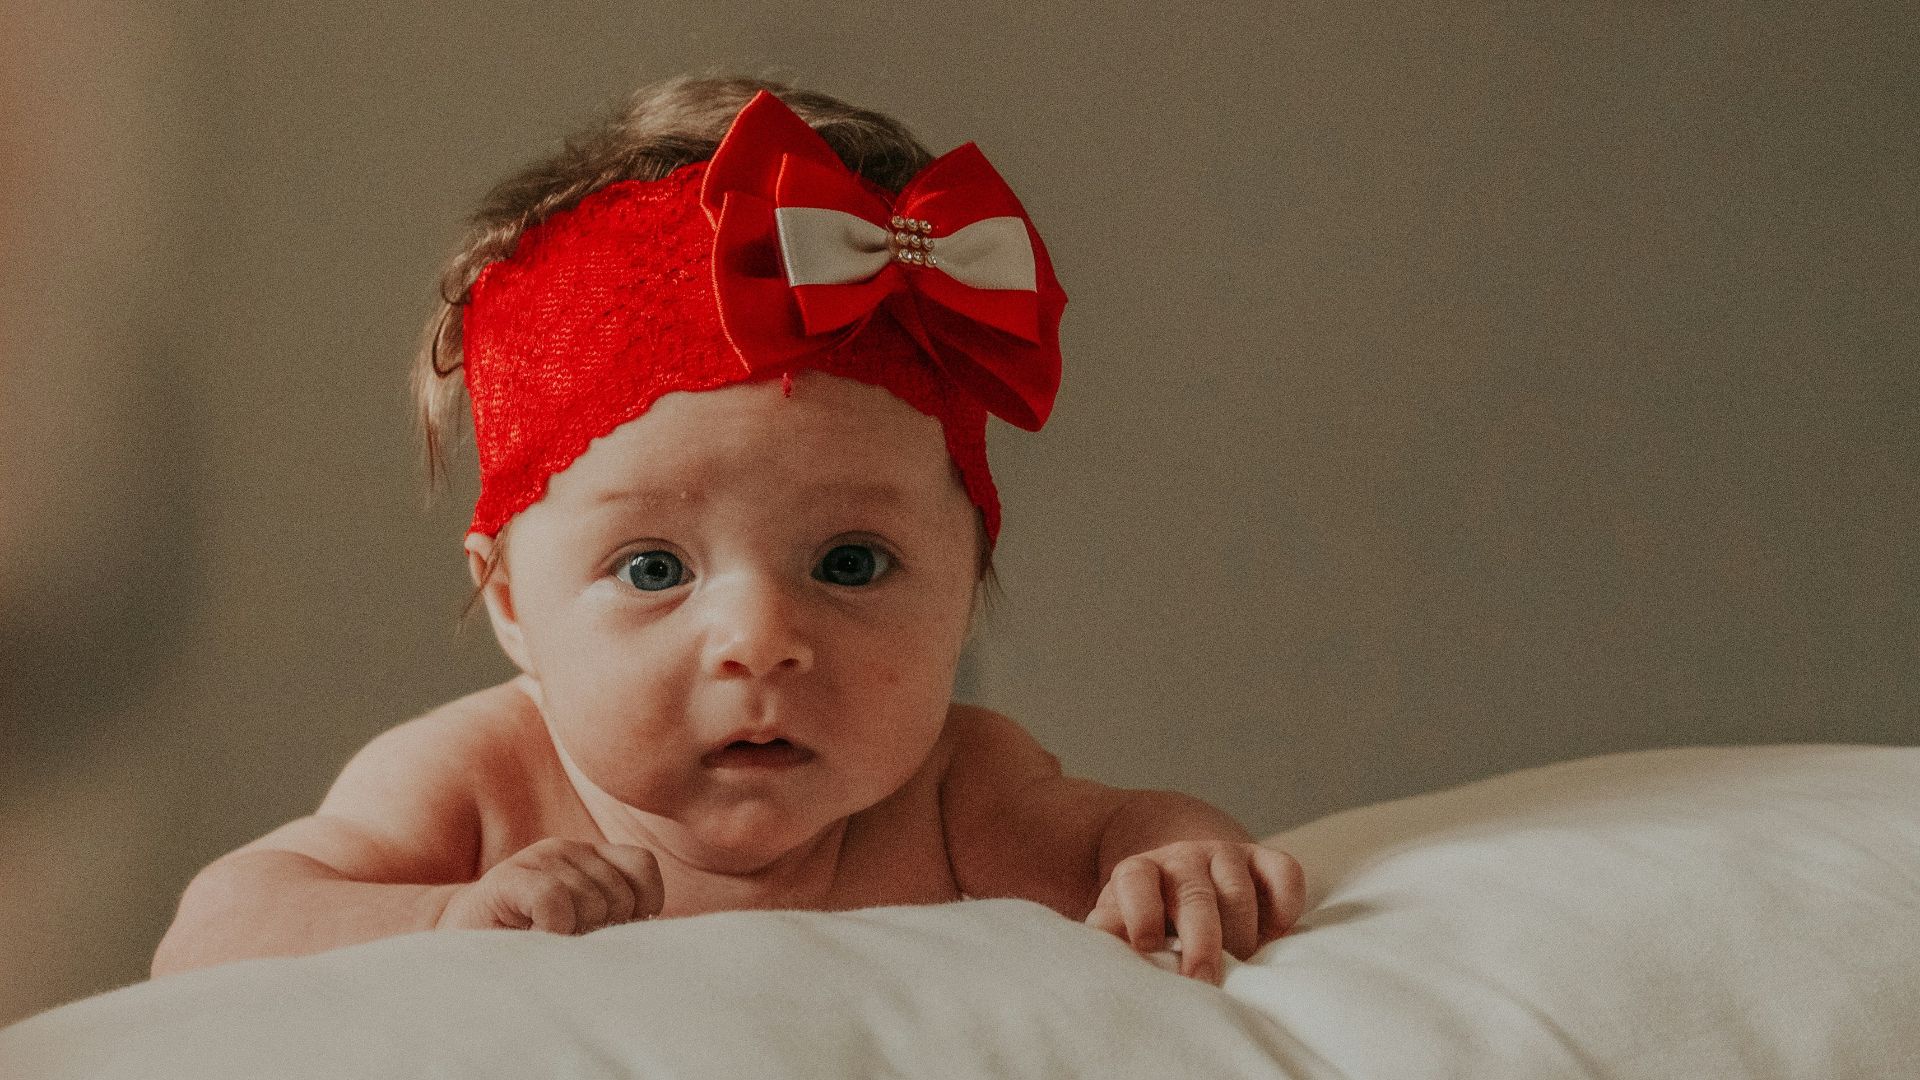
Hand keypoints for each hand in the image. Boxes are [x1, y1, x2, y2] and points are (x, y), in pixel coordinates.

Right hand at [438, 837, 663, 934]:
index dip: (639, 908)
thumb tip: (659, 935)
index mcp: (590, 858)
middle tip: (567, 945)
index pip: (642, 868)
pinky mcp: (506, 880)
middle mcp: (566, 850)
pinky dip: (553, 930)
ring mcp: (536, 859)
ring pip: (590, 902)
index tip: (612, 935)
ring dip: (572, 937)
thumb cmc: (530, 948)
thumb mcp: (583, 930)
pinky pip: (555, 902)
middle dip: (601, 932)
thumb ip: (617, 921)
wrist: (459, 955)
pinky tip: (535, 939)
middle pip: (619, 895)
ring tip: (544, 943)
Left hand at [1084, 840, 1304, 983]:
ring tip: (1240, 971)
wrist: (1181, 868)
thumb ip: (1109, 933)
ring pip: (1239, 891)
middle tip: (1204, 981)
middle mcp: (1184, 858)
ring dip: (1242, 936)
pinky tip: (1276, 936)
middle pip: (1194, 895)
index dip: (1141, 912)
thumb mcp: (1119, 918)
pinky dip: (1286, 906)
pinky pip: (1285, 873)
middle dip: (1201, 941)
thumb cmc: (1149, 912)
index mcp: (1140, 871)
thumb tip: (1098, 957)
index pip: (1136, 880)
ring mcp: (1227, 856)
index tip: (1147, 947)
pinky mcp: (1265, 859)